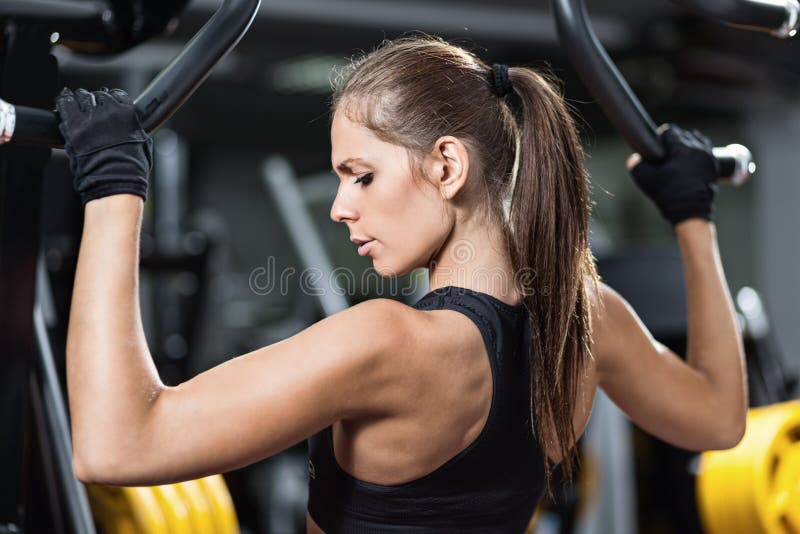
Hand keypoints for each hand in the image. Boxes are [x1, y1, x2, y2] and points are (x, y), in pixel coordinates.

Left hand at [55, 88, 151, 205]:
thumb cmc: (131, 169)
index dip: (113, 97)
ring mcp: (90, 119)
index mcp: (128, 114)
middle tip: (93, 104)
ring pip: (81, 97)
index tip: (110, 100)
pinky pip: (65, 106)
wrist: (115, 182)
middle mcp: (109, 112)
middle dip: (96, 99)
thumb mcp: (143, 144)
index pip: (118, 95)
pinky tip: (64, 101)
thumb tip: (132, 126)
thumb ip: (135, 129)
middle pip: (99, 95)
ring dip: (80, 99)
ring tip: (78, 101)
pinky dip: (65, 102)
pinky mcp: (73, 128)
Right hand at [627, 124, 717, 225]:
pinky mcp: (713, 165)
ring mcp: (707, 156)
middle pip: (683, 134)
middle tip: (665, 150)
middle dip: (674, 139)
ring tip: (678, 152)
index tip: (657, 143)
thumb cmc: (669, 195)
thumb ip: (636, 166)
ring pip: (696, 140)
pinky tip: (691, 156)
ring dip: (687, 142)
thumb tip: (634, 159)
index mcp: (681, 148)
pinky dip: (698, 149)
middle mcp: (697, 148)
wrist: (691, 212)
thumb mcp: (646, 181)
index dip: (661, 135)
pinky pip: (706, 149)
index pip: (670, 131)